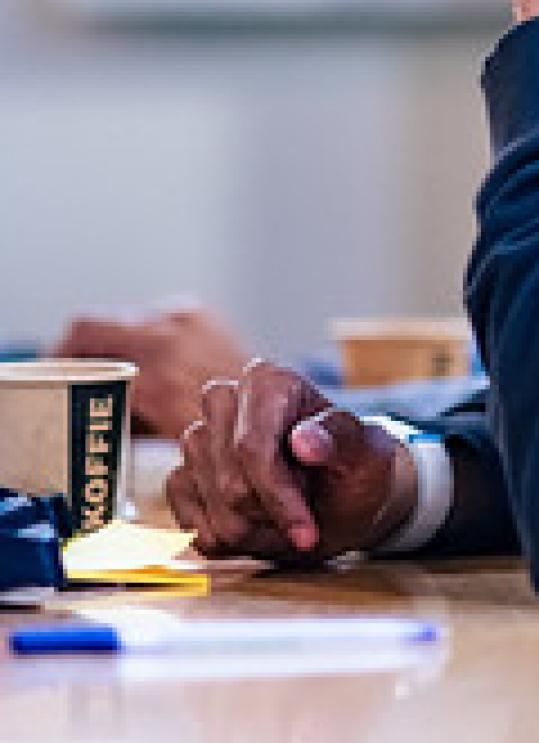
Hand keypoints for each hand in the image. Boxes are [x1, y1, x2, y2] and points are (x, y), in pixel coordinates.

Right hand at [53, 305, 250, 439]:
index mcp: (157, 360)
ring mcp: (186, 315)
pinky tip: (146, 365)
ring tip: (113, 374)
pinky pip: (153, 318)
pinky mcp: (199, 313)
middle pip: (96, 324)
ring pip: (123, 319)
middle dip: (78, 351)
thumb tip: (96, 407)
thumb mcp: (164, 429)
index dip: (61, 359)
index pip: (84, 336)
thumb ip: (126, 412)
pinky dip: (140, 339)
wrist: (275, 402)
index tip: (58, 377)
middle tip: (74, 375)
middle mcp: (169, 327)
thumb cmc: (228, 427)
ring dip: (112, 344)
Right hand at [165, 362, 416, 561]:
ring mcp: (198, 441)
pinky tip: (258, 529)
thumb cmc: (356, 466)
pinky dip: (229, 543)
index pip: (252, 447)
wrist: (343, 496)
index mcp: (267, 382)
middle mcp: (224, 402)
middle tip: (306, 515)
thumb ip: (341, 439)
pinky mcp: (182, 478)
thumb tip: (305, 441)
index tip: (307, 533)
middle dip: (273, 516)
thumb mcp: (367, 452)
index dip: (279, 496)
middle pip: (231, 485)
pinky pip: (190, 526)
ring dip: (257, 533)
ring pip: (215, 513)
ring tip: (286, 517)